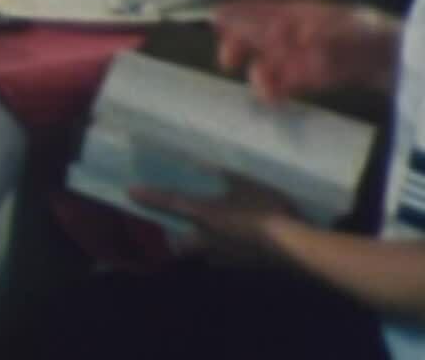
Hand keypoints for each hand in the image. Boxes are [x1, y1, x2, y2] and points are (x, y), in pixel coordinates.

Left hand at [131, 173, 298, 266]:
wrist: (294, 247)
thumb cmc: (267, 209)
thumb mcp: (246, 181)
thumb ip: (224, 170)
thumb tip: (203, 158)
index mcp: (206, 216)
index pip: (171, 203)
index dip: (150, 197)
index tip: (129, 192)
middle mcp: (209, 240)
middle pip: (182, 245)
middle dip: (177, 239)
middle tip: (181, 228)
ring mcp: (227, 257)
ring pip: (205, 254)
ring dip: (203, 246)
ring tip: (213, 233)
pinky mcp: (245, 266)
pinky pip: (227, 259)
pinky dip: (227, 250)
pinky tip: (239, 242)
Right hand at [213, 0, 399, 101]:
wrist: (401, 63)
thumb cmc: (375, 36)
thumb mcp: (352, 32)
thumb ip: (324, 34)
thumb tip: (296, 37)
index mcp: (301, 11)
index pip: (261, 7)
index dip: (237, 11)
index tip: (214, 18)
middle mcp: (296, 30)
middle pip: (257, 34)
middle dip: (239, 44)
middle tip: (228, 61)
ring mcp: (302, 55)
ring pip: (268, 61)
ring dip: (260, 73)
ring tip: (263, 89)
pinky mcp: (312, 78)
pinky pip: (286, 82)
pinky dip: (277, 89)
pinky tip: (275, 97)